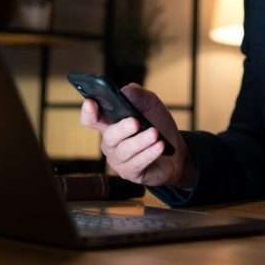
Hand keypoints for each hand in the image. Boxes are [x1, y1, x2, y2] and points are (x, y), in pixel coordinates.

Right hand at [79, 83, 195, 188]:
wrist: (176, 150)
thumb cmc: (157, 124)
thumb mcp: (150, 104)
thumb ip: (137, 94)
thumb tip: (125, 91)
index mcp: (109, 123)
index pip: (91, 119)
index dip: (88, 112)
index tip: (91, 103)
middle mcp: (110, 142)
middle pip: (109, 136)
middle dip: (122, 129)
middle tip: (135, 122)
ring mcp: (119, 159)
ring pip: (125, 151)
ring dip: (141, 141)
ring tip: (155, 134)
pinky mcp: (130, 172)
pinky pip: (137, 163)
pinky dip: (149, 153)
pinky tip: (160, 146)